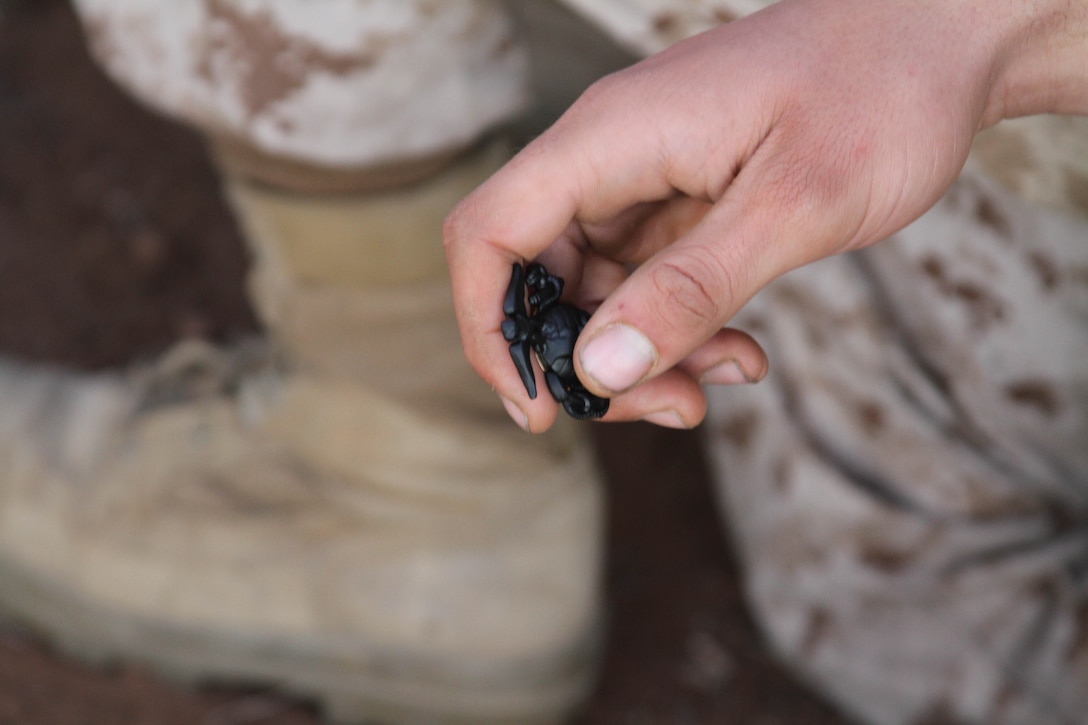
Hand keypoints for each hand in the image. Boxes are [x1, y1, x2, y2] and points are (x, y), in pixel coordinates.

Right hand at [444, 0, 1087, 431]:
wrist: (941, 36)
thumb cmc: (879, 94)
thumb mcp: (792, 206)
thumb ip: (689, 290)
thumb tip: (598, 368)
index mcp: (610, 139)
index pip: (489, 234)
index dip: (488, 329)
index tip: (538, 405)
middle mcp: (608, 155)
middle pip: (538, 277)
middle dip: (587, 359)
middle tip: (670, 405)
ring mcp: (641, 175)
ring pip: (595, 289)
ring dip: (644, 351)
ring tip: (727, 372)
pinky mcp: (676, 197)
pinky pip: (646, 279)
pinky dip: (680, 326)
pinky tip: (740, 348)